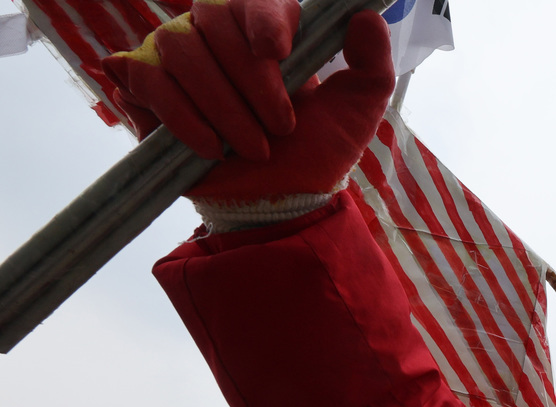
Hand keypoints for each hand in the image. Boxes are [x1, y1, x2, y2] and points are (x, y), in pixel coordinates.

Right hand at [102, 0, 394, 203]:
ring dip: (222, 105)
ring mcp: (175, 53)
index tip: (277, 51)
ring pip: (180, 48)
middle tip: (281, 128)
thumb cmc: (316, 151)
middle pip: (212, 18)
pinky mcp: (144, 85)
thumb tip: (366, 16)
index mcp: (265, 27)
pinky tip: (213, 149)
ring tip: (253, 148)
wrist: (281, 199)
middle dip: (252, 80)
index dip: (263, 18)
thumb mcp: (357, 111)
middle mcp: (215, 30)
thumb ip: (372, 64)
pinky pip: (148, 81)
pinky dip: (183, 118)